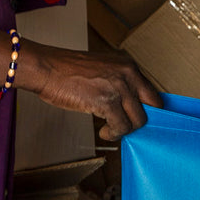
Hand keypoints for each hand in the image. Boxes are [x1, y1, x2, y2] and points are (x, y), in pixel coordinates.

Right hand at [18, 43, 162, 140]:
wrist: (47, 68)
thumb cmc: (67, 71)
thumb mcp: (102, 69)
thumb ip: (119, 83)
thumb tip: (129, 105)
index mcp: (128, 65)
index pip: (152, 92)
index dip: (146, 109)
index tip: (137, 118)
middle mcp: (128, 74)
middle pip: (152, 107)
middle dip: (139, 121)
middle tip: (124, 125)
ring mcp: (119, 87)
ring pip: (138, 120)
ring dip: (124, 130)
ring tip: (110, 130)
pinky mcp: (107, 101)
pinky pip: (122, 127)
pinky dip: (113, 134)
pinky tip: (104, 132)